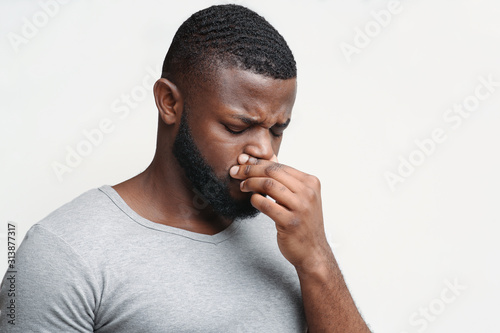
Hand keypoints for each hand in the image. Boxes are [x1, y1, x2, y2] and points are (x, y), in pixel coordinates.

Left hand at [229, 154, 332, 273]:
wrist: (313, 251)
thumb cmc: (303, 223)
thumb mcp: (300, 197)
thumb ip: (285, 178)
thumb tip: (269, 158)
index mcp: (311, 182)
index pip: (280, 166)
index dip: (258, 163)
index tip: (243, 162)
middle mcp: (308, 193)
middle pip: (273, 172)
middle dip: (250, 169)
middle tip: (236, 172)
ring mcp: (301, 207)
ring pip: (269, 185)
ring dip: (251, 183)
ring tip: (242, 186)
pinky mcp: (290, 222)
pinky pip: (266, 204)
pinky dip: (255, 199)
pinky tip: (252, 200)